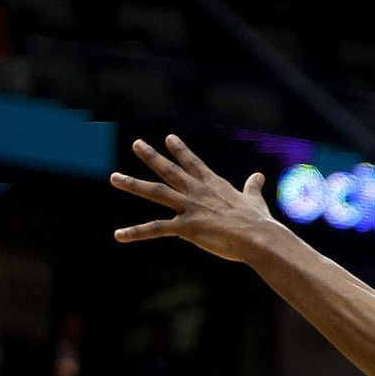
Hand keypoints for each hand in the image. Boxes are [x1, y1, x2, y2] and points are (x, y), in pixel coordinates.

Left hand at [109, 135, 278, 261]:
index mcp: (214, 185)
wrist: (258, 237)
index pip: (194, 163)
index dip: (181, 150)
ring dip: (133, 184)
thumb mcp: (255, 200)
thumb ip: (253, 187)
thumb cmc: (259, 221)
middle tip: (136, 144)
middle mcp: (198, 192)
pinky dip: (136, 232)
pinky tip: (118, 235)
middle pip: (170, 170)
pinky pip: (156, 229)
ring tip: (114, 177)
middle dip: (152, 156)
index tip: (169, 138)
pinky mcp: (186, 227)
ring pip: (156, 191)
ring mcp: (190, 208)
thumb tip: (259, 176)